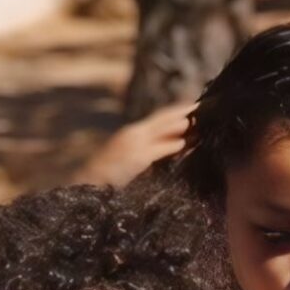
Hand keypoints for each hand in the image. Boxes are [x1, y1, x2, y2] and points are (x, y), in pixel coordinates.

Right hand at [76, 100, 193, 188]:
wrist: (88, 183)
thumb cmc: (106, 177)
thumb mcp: (128, 161)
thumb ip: (145, 154)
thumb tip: (167, 150)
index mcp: (131, 134)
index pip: (157, 118)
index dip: (174, 111)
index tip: (191, 106)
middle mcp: (133, 134)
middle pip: (161, 117)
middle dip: (181, 111)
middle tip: (201, 107)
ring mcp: (134, 145)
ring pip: (162, 130)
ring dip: (180, 124)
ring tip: (197, 121)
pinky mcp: (136, 158)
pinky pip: (158, 149)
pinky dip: (171, 146)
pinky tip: (184, 145)